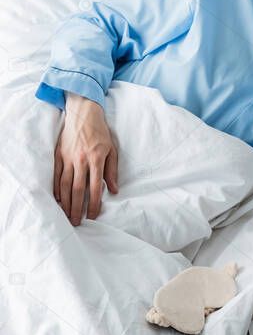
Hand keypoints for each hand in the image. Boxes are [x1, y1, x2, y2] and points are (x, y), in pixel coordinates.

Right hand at [54, 93, 118, 224]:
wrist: (83, 113)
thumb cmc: (101, 132)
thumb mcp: (112, 150)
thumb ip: (112, 171)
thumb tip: (113, 190)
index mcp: (96, 159)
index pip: (95, 187)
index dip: (93, 204)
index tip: (93, 216)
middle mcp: (81, 160)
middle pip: (78, 189)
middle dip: (77, 208)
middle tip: (76, 222)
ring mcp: (68, 157)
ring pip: (65, 184)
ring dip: (65, 202)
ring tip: (66, 214)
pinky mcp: (59, 154)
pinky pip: (56, 175)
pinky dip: (57, 188)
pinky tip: (58, 199)